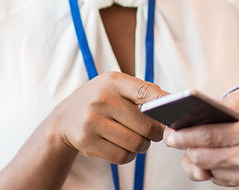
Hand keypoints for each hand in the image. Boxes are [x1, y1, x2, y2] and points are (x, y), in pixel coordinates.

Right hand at [49, 71, 167, 164]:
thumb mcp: (117, 85)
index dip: (163, 105)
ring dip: (142, 145)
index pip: (145, 93)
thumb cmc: (101, 99)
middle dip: (155, 133)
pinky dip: (129, 155)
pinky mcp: (87, 142)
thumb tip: (172, 103)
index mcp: (113, 81)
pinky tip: (124, 146)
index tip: (173, 114)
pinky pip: (121, 156)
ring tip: (138, 139)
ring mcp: (92, 121)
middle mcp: (101, 99)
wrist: (65, 117)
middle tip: (154, 133)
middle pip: (146, 126)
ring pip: (135, 144)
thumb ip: (143, 91)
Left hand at [167, 69, 238, 188]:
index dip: (186, 135)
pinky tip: (211, 162)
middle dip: (186, 148)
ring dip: (198, 161)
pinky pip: (225, 181)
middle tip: (173, 140)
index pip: (210, 135)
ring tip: (189, 150)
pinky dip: (215, 172)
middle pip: (205, 155)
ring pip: (212, 170)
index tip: (171, 132)